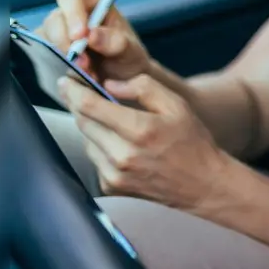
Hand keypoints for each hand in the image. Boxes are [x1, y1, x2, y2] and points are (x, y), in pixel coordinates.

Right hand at [38, 0, 151, 82]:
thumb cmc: (128, 59)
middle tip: (84, 64)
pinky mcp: (49, 52)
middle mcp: (71, 15)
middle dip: (66, 44)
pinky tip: (77, 77)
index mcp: (93, 4)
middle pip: (54, 20)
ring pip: (45, 40)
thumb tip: (91, 35)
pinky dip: (58, 68)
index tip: (80, 35)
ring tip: (88, 73)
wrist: (124, 83)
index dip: (72, 13)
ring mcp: (58, 33)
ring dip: (63, 59)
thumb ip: (116, 42)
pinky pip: (41, 57)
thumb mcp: (131, 51)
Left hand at [57, 73, 230, 210]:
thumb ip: (144, 88)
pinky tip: (120, 146)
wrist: (202, 184)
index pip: (90, 106)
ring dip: (92, 127)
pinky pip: (95, 159)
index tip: (65, 80)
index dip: (73, 90)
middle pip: (83, 122)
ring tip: (113, 123)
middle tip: (81, 93)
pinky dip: (101, 148)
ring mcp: (114, 174)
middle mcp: (122, 155)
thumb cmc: (192, 141)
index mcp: (140, 130)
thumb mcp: (177, 105)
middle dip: (79, 105)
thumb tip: (110, 85)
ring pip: (87, 141)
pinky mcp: (111, 187)